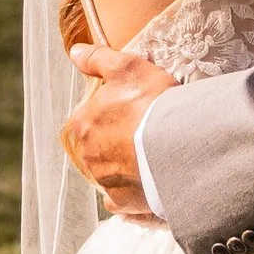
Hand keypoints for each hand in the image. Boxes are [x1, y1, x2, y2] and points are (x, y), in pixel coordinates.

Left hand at [64, 46, 178, 217]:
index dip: (111, 113)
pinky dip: (128, 194)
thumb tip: (74, 52)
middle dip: (115, 141)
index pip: (89, 118)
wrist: (179, 144)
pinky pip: (119, 200)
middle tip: (143, 134)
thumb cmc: (153, 103)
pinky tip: (143, 185)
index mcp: (82, 124)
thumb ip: (98, 59)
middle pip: (97, 146)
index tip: (133, 112)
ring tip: (149, 158)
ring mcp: (104, 180)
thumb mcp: (128, 67)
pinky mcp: (123, 202)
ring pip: (107, 172)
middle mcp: (87, 155)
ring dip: (122, 166)